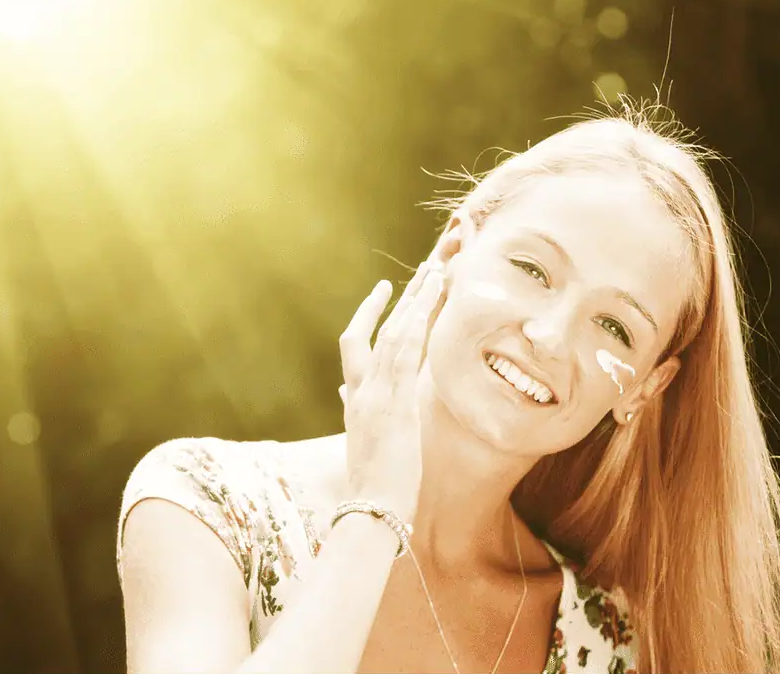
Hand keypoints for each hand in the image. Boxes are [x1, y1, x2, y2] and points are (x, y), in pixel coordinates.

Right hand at [337, 260, 444, 521]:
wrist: (370, 512)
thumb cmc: (373, 487)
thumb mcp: (361, 443)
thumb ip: (352, 411)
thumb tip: (343, 390)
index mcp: (355, 399)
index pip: (356, 344)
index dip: (370, 314)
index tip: (385, 291)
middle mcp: (361, 390)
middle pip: (376, 328)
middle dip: (402, 297)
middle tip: (425, 268)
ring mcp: (375, 394)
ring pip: (395, 332)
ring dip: (417, 299)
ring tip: (435, 270)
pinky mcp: (393, 402)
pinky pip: (406, 351)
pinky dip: (418, 322)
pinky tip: (433, 301)